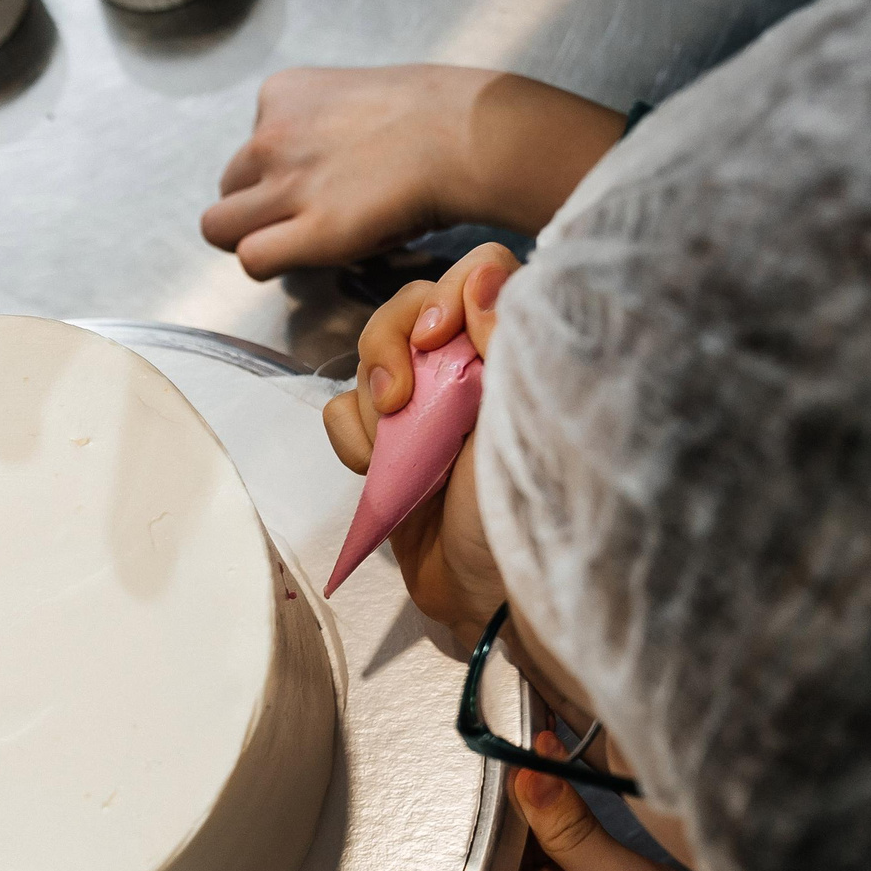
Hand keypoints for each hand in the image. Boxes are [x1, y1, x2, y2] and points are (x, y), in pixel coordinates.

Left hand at [204, 68, 625, 275]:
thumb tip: (318, 166)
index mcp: (282, 93)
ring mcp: (285, 182)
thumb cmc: (438, 114)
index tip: (316, 183)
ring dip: (255, 239)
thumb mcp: (357, 96)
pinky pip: (251, 258)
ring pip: (219, 227)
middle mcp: (270, 134)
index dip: (274, 177)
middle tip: (304, 220)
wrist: (469, 134)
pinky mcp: (310, 228)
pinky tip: (309, 257)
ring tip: (303, 241)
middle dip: (257, 209)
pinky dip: (272, 264)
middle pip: (227, 189)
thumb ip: (320, 125)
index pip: (247, 150)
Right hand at [321, 241, 515, 639]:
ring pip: (371, 356)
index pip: (479, 272)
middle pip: (410, 305)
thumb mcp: (527, 418)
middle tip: (400, 402)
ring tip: (395, 455)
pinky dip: (352, 440)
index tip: (440, 339)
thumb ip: (507, 339)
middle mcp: (474, 367)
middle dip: (391, 347)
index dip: (447, 293)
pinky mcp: (389, 444)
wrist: (489, 598)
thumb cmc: (525, 515)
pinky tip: (379, 473)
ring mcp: (428, 406)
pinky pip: (343, 411)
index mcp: (519, 349)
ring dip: (373, 405)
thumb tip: (481, 277)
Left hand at [482, 748, 783, 870]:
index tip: (487, 766)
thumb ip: (570, 831)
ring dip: (534, 806)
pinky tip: (558, 775)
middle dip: (507, 807)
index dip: (477, 822)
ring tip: (539, 747)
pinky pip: (552, 851)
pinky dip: (559, 819)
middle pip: (491, 859)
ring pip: (521, 849)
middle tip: (516, 741)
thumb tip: (527, 774)